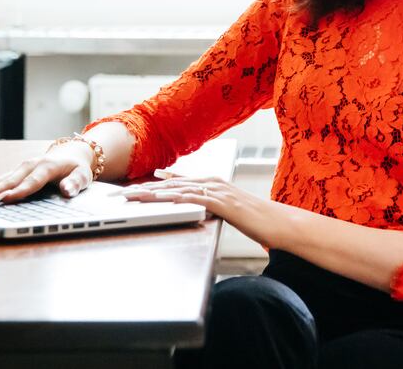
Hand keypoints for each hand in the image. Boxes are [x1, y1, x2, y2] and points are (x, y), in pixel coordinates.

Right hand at [0, 142, 94, 204]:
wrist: (71, 153)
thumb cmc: (76, 168)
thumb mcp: (83, 175)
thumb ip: (75, 183)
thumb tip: (67, 190)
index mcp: (48, 166)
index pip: (33, 181)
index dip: (20, 190)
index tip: (8, 198)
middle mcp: (32, 165)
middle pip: (13, 179)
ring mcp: (22, 167)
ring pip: (4, 178)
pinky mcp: (18, 171)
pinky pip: (3, 179)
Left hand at [119, 170, 287, 248]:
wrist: (278, 222)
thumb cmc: (255, 219)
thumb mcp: (228, 209)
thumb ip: (213, 206)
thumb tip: (198, 209)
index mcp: (213, 183)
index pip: (179, 181)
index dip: (157, 182)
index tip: (138, 183)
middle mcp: (213, 183)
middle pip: (173, 183)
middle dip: (147, 188)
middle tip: (125, 192)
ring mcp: (218, 192)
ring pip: (179, 189)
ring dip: (155, 193)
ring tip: (134, 196)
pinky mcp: (222, 203)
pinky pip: (195, 199)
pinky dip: (177, 198)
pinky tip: (163, 199)